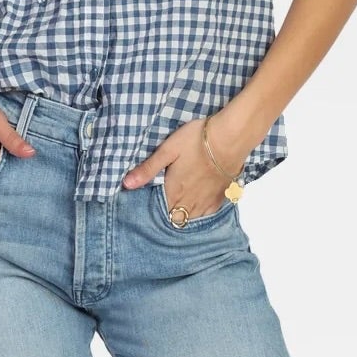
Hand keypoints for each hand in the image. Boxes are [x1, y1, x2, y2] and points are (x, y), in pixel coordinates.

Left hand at [121, 109, 249, 216]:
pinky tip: (199, 204)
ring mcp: (207, 201)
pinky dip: (202, 212)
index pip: (161, 212)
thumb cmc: (196, 140)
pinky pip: (209, 214)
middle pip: (177, 218)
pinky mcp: (222, 196)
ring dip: (185, 214)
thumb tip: (126, 184)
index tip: (152, 204)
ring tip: (181, 206)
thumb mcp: (167, 150)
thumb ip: (147, 169)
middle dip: (170, 214)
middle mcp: (190, 201)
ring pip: (192, 218)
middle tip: (166, 204)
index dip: (156, 210)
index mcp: (174, 191)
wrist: (230, 138)